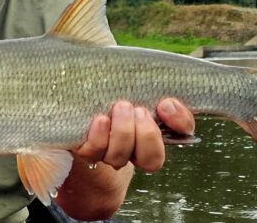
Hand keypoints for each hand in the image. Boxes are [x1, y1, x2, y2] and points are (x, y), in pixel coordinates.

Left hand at [73, 98, 193, 172]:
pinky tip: (101, 119)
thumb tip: (168, 106)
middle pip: (148, 160)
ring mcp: (107, 154)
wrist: (86, 102)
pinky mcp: (85, 148)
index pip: (167, 149)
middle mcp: (129, 154)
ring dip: (123, 132)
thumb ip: (170, 104)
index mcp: (149, 144)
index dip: (171, 132)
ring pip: (119, 157)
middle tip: (138, 109)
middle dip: (147, 134)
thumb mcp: (149, 97)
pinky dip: (99, 136)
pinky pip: (92, 152)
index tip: (164, 106)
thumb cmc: (123, 98)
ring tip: (121, 106)